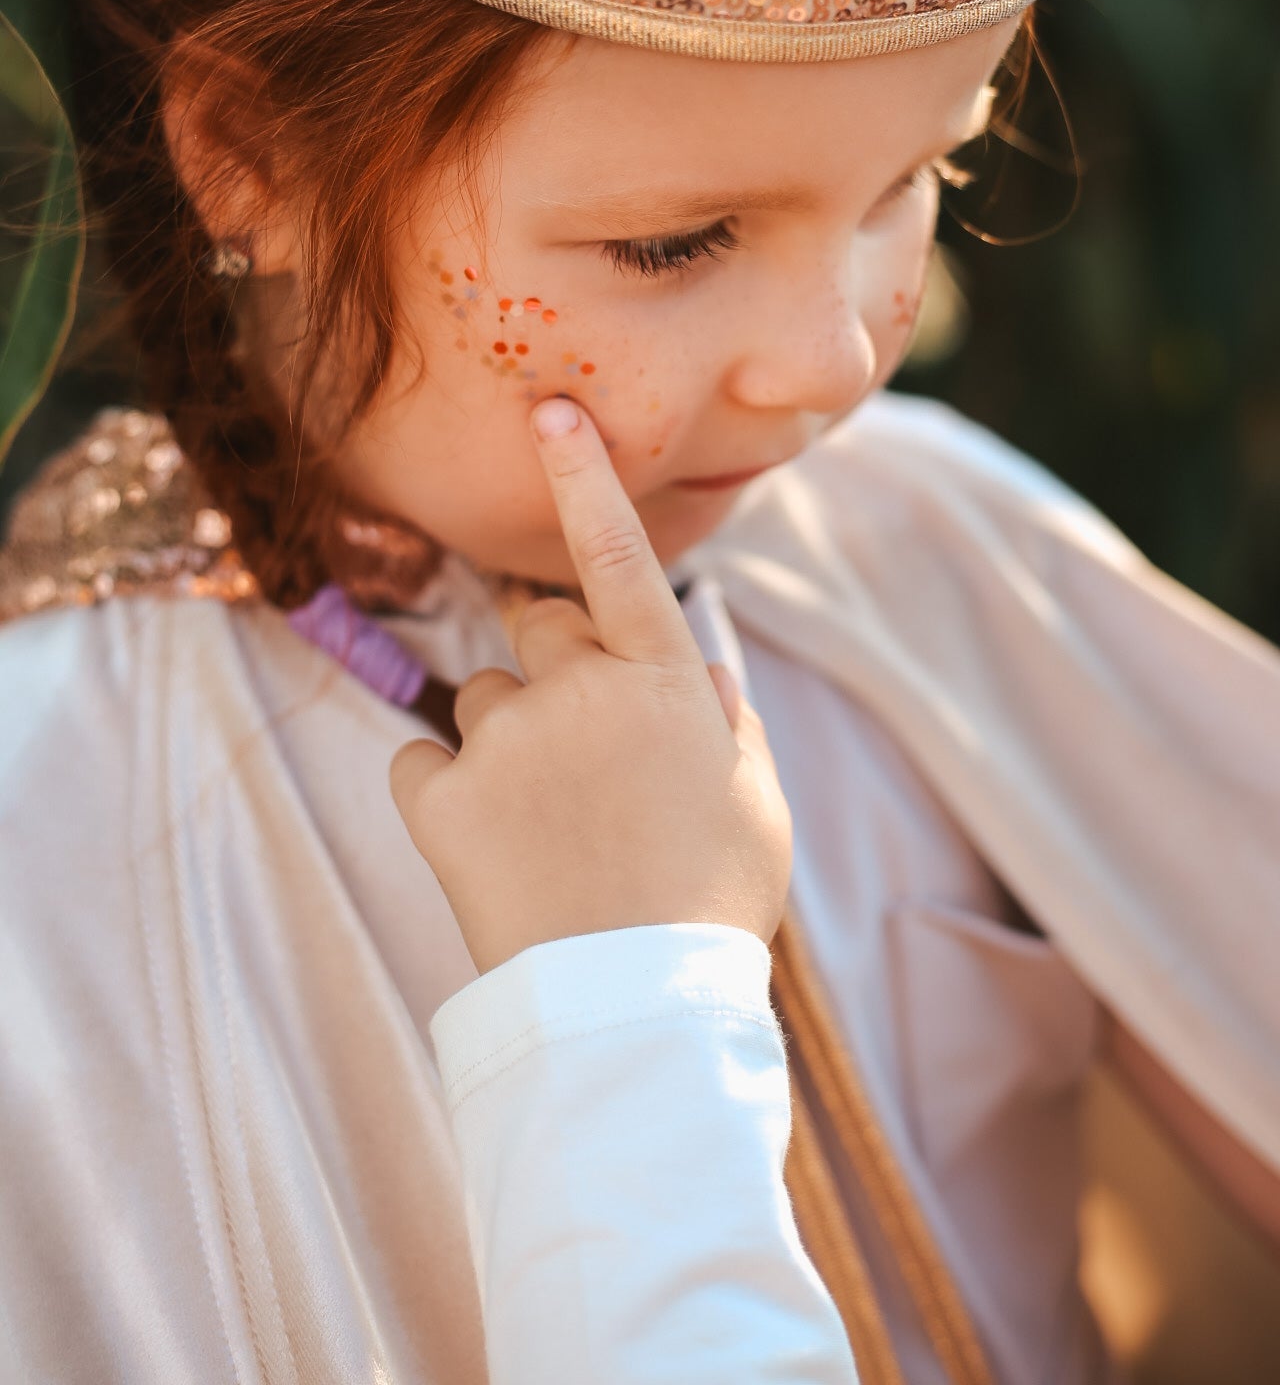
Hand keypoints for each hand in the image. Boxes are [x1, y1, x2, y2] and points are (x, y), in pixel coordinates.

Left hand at [390, 396, 791, 972]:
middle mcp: (581, 691)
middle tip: (578, 738)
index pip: (617, 556)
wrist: (630, 1013)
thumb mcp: (757, 806)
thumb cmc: (711, 906)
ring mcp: (505, 742)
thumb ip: (729, 722)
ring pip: (482, 694)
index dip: (583, 479)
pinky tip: (488, 846)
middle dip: (551, 656)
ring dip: (505, 733)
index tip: (551, 410)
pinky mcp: (439, 801)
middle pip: (538, 621)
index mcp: (664, 683)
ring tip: (546, 822)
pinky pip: (419, 761)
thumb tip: (704, 667)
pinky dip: (443, 790)